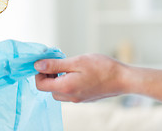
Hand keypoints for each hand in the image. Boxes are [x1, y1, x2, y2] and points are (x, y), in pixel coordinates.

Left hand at [34, 54, 161, 103]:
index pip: (41, 85)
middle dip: (48, 75)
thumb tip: (37, 65)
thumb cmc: (102, 68)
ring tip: (66, 66)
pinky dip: (66, 82)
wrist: (124, 79)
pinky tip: (75, 72)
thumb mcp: (76, 62)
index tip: (45, 61)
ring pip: (58, 91)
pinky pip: (68, 92)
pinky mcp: (84, 98)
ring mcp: (78, 99)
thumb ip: (55, 65)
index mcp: (66, 87)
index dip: (39, 73)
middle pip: (48, 89)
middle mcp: (70, 97)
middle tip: (56, 62)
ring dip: (57, 79)